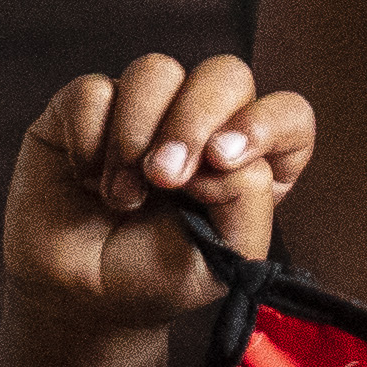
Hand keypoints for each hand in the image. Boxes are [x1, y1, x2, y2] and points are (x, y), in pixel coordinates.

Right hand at [1, 54, 318, 332]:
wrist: (77, 296)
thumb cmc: (156, 277)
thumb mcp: (221, 260)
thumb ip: (246, 201)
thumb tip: (219, 150)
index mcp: (251, 161)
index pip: (289, 115)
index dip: (265, 124)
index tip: (224, 159)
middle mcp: (204, 124)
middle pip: (226, 74)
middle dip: (193, 121)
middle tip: (163, 177)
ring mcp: (148, 108)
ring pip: (157, 70)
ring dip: (134, 134)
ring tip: (121, 196)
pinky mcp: (91, 105)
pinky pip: (94, 90)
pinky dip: (88, 138)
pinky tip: (87, 178)